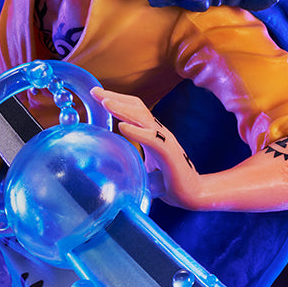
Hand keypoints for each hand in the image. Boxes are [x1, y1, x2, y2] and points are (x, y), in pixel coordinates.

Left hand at [90, 87, 199, 206]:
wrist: (193, 194)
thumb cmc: (167, 181)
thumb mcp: (142, 168)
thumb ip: (128, 163)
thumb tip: (104, 168)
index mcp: (152, 133)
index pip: (134, 109)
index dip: (116, 100)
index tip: (97, 94)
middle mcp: (158, 132)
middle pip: (136, 107)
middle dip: (115, 98)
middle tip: (94, 91)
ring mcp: (165, 141)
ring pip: (143, 118)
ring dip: (122, 109)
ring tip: (105, 103)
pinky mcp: (169, 154)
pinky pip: (152, 139)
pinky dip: (137, 132)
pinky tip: (122, 127)